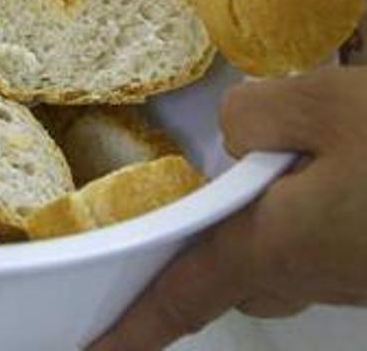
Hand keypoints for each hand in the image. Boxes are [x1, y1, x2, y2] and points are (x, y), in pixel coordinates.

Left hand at [91, 66, 366, 350]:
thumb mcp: (325, 105)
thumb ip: (256, 114)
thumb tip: (234, 131)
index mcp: (273, 247)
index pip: (181, 296)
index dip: (133, 329)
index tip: (90, 350)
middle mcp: (309, 274)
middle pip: (230, 274)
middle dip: (197, 250)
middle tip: (169, 210)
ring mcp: (352, 273)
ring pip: (279, 256)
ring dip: (257, 222)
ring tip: (255, 167)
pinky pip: (319, 239)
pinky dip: (302, 207)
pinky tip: (317, 161)